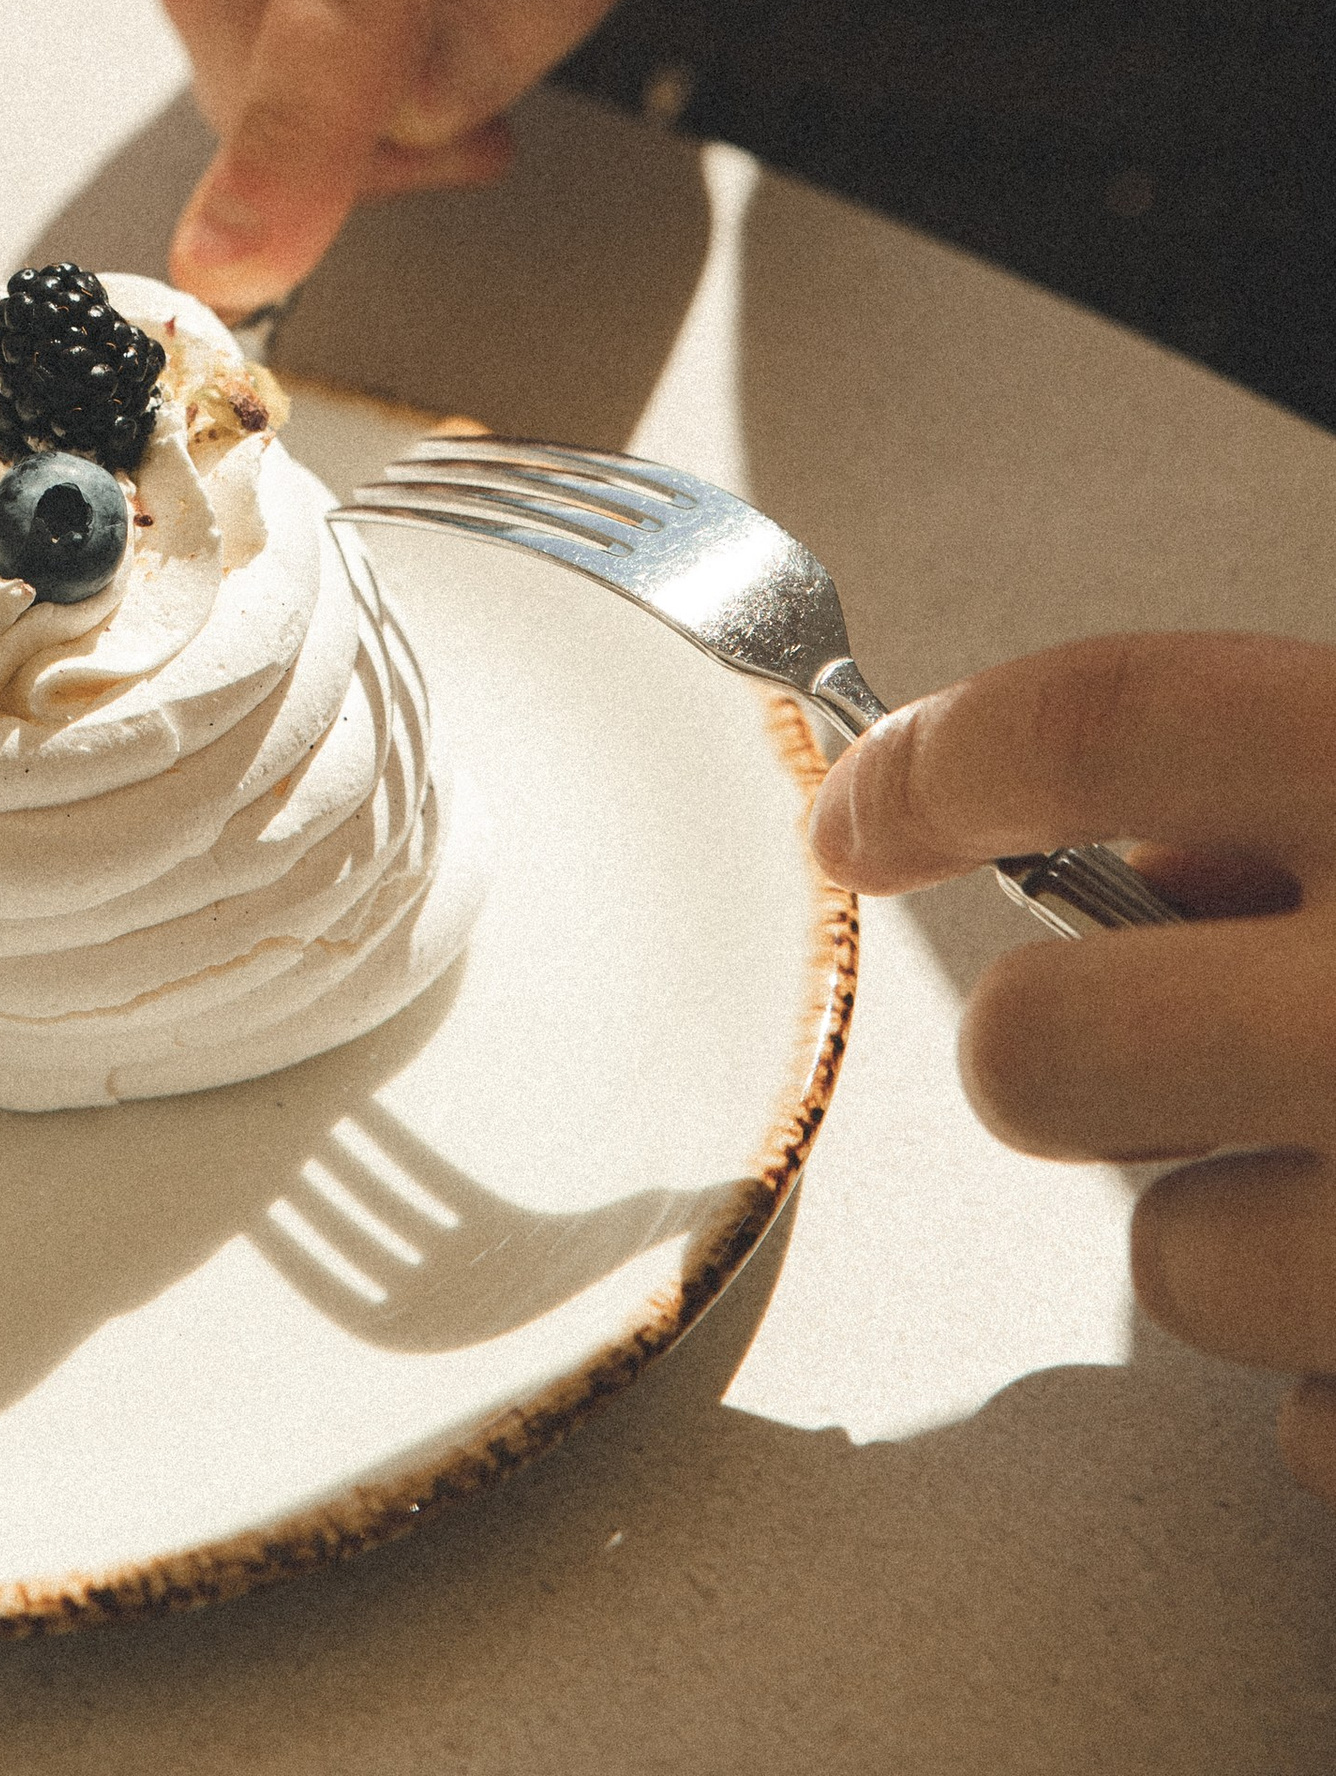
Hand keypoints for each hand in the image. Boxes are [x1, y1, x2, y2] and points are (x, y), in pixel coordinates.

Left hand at [811, 634, 1335, 1503]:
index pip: (1094, 721)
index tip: (854, 809)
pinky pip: (1296, 1424)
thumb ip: (1299, 802)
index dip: (933, 766)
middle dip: (1056, 1061)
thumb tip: (1128, 849)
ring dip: (1235, 1231)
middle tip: (1157, 1048)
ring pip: (1166, 1268)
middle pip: (1035, 1051)